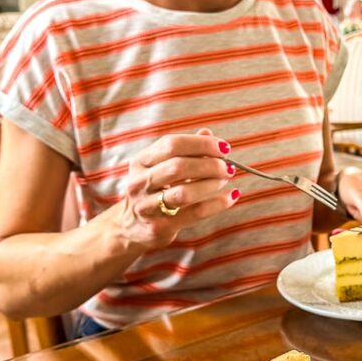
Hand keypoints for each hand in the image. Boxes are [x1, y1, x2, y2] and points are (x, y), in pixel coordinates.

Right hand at [117, 128, 238, 247]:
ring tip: (225, 180)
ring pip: (184, 193)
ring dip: (211, 184)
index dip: (201, 144)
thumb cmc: (153, 190)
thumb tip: (208, 133)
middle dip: (209, 165)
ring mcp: (146, 207)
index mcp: (141, 161)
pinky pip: (194, 213)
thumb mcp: (162, 167)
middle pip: (178, 167)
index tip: (224, 148)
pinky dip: (217, 204)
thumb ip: (184, 150)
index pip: (171, 144)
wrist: (130, 227)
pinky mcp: (159, 227)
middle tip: (228, 167)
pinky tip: (231, 197)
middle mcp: (140, 182)